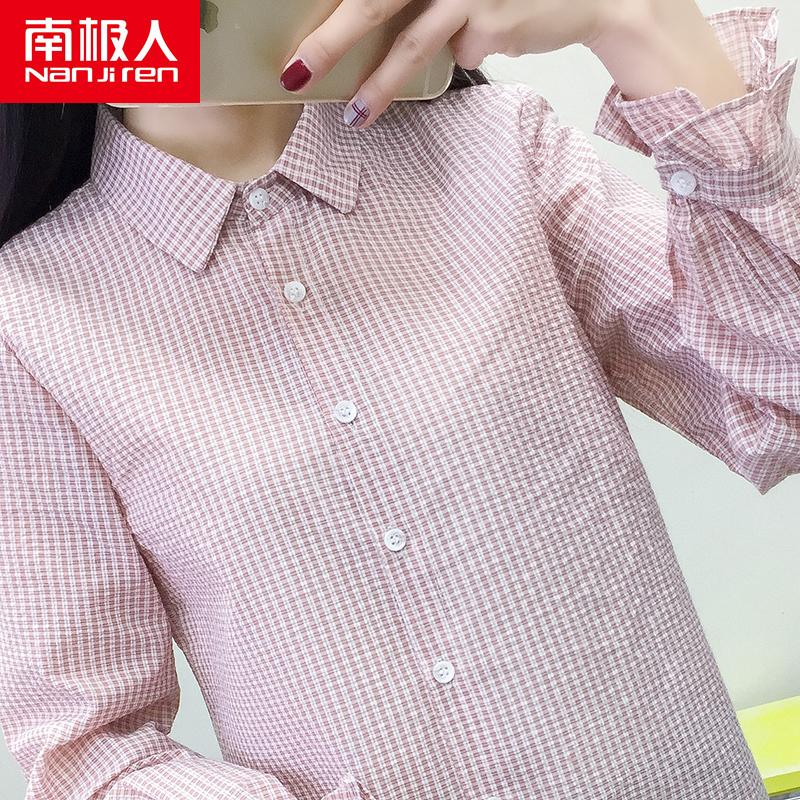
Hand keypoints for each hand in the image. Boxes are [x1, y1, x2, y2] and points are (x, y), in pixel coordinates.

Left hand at [278, 0, 626, 128]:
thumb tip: (372, 25)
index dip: (331, 13)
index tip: (292, 39)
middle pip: (373, 0)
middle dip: (329, 42)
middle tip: (296, 74)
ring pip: (411, 43)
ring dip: (379, 85)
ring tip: (354, 116)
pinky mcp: (493, 22)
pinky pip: (460, 56)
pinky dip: (466, 56)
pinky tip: (494, 34)